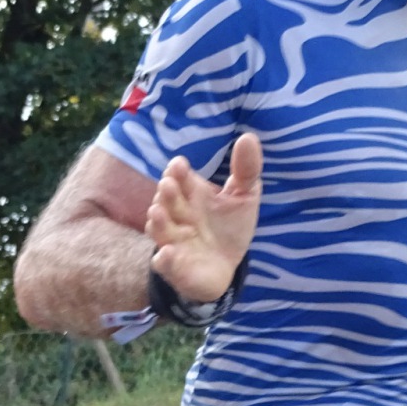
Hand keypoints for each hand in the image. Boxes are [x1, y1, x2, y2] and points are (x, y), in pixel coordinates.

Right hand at [145, 133, 261, 302]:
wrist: (224, 268)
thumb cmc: (228, 229)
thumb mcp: (243, 197)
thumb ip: (246, 169)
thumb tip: (248, 137)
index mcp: (190, 195)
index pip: (178, 178)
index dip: (177, 172)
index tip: (180, 166)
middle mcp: (176, 216)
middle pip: (165, 201)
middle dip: (165, 194)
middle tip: (169, 185)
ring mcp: (173, 241)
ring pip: (158, 229)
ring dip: (158, 222)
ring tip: (158, 212)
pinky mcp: (174, 267)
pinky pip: (163, 263)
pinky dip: (164, 259)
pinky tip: (168, 253)